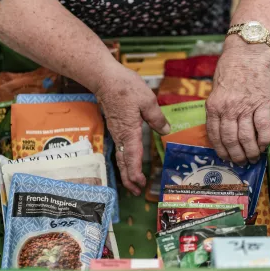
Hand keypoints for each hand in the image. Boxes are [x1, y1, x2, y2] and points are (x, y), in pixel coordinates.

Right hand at [96, 62, 169, 195]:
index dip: (136, 173)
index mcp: (129, 131)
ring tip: (133, 183)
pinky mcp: (115, 128)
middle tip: (136, 192)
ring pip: (119, 158)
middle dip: (129, 179)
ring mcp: (116, 132)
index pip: (132, 158)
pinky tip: (129, 162)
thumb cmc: (125, 87)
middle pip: (122, 163)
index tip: (141, 184)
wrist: (104, 78)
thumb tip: (165, 131)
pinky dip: (124, 161)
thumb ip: (157, 118)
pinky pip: (119, 149)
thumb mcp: (147, 100)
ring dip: (126, 172)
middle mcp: (121, 136)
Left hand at [206, 36, 269, 164]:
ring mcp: (245, 107)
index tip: (226, 159)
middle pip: (231, 140)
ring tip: (253, 159)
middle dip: (236, 155)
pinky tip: (265, 146)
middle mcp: (228, 109)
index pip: (215, 136)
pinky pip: (263, 127)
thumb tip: (220, 134)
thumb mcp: (214, 92)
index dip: (221, 150)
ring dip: (250, 152)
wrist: (247, 54)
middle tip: (241, 163)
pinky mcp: (262, 103)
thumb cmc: (228, 73)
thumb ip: (216, 112)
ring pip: (246, 137)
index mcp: (213, 107)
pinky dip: (264, 140)